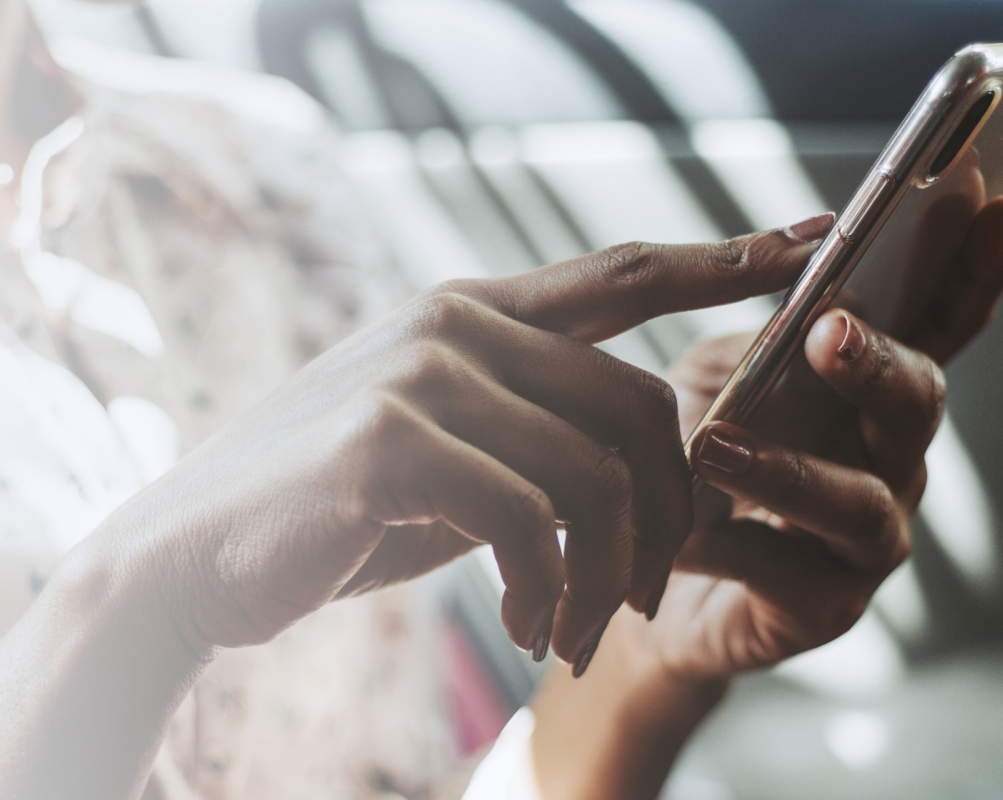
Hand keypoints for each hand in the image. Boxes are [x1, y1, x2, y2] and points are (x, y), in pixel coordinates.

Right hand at [77, 225, 828, 670]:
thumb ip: (524, 431)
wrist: (191, 557)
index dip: (723, 259)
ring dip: (606, 575)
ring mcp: (417, 374)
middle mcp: (450, 324)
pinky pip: (529, 519)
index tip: (812, 247)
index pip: (619, 275)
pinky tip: (524, 627)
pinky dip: (548, 590)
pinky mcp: (386, 441)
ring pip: (595, 471)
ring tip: (571, 631)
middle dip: (668, 515)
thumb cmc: (325, 515)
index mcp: (466, 314)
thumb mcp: (440, 456)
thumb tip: (635, 461)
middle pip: (639, 402)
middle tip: (639, 599)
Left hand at [645, 188, 1002, 680]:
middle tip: (829, 332)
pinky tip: (681, 533)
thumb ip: (760, 332)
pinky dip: (730, 545)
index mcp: (872, 389)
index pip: (940, 323)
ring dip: (790, 470)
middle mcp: (889, 457)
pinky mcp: (826, 604)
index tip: (1000, 208)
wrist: (642, 572)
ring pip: (858, 501)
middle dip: (879, 364)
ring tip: (714, 448)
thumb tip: (799, 254)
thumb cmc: (691, 462)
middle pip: (918, 403)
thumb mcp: (716, 377)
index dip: (975, 270)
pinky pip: (789, 573)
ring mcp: (868, 536)